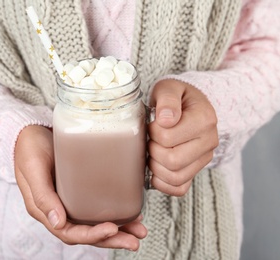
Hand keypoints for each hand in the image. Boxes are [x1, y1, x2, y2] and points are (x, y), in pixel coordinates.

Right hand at [14, 125, 146, 249]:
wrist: (31, 131)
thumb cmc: (29, 148)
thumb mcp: (33, 169)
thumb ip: (42, 196)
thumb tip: (58, 223)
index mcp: (45, 210)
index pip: (69, 233)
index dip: (92, 235)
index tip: (113, 229)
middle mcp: (58, 209)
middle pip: (86, 233)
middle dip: (111, 239)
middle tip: (134, 240)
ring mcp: (69, 200)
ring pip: (93, 223)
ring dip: (117, 230)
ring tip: (138, 229)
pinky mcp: (77, 189)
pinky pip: (95, 207)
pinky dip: (113, 212)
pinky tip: (128, 210)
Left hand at [148, 79, 218, 195]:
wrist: (191, 106)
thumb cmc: (178, 98)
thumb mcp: (170, 88)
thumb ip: (168, 98)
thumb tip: (165, 119)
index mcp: (204, 119)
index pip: (168, 137)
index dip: (152, 132)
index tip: (152, 123)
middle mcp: (209, 142)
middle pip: (172, 161)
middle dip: (153, 151)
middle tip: (150, 139)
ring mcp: (204, 159)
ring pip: (175, 177)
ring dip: (156, 167)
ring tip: (153, 152)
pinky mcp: (196, 171)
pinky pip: (179, 189)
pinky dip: (163, 183)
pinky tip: (156, 168)